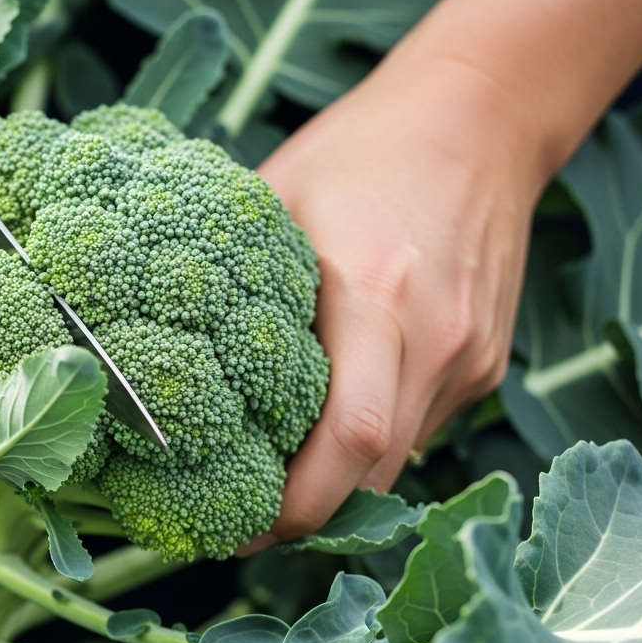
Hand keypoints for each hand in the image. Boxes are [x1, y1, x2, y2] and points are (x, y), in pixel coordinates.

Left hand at [240, 56, 558, 552]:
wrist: (480, 116)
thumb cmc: (363, 149)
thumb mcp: (276, 196)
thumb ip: (233, 275)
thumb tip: (156, 333)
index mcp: (376, 295)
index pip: (350, 435)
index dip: (296, 501)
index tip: (235, 526)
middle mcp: (434, 338)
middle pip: (374, 471)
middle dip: (304, 514)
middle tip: (232, 526)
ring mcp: (470, 355)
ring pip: (398, 460)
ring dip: (335, 484)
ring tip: (266, 485)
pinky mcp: (485, 361)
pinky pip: (418, 427)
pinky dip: (368, 445)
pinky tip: (320, 427)